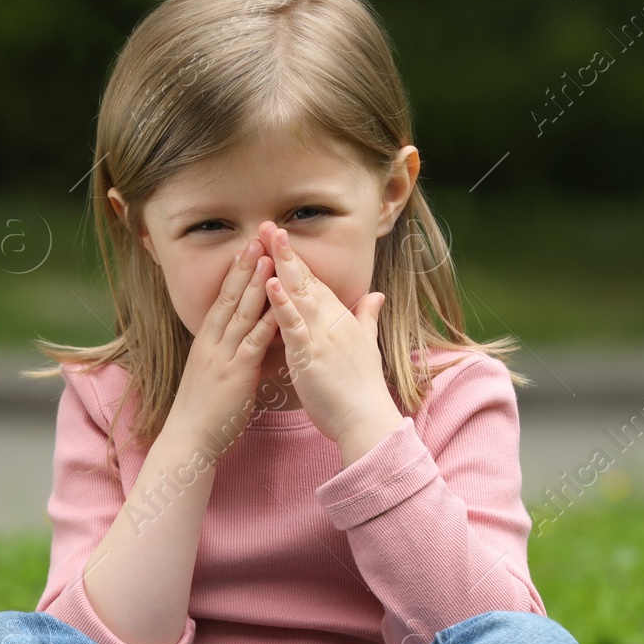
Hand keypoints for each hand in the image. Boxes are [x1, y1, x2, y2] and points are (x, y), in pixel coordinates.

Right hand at [165, 236, 278, 460]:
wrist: (188, 440)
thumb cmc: (205, 414)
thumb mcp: (216, 377)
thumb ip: (233, 357)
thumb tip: (251, 346)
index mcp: (207, 342)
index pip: (222, 300)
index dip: (235, 274)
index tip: (246, 249)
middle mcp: (212, 343)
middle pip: (229, 297)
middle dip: (244, 267)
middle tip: (256, 238)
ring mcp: (222, 356)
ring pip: (240, 313)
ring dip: (255, 284)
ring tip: (267, 257)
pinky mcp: (235, 374)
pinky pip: (253, 342)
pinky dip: (265, 321)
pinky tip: (277, 304)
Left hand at [258, 221, 403, 456]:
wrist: (366, 419)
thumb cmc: (362, 387)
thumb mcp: (366, 345)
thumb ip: (367, 318)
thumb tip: (376, 296)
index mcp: (340, 319)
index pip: (315, 282)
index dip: (298, 258)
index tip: (281, 236)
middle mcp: (331, 321)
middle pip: (306, 280)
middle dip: (286, 251)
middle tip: (267, 224)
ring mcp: (321, 336)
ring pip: (299, 294)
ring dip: (282, 266)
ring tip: (267, 240)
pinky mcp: (310, 354)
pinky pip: (293, 325)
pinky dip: (282, 303)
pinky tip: (271, 283)